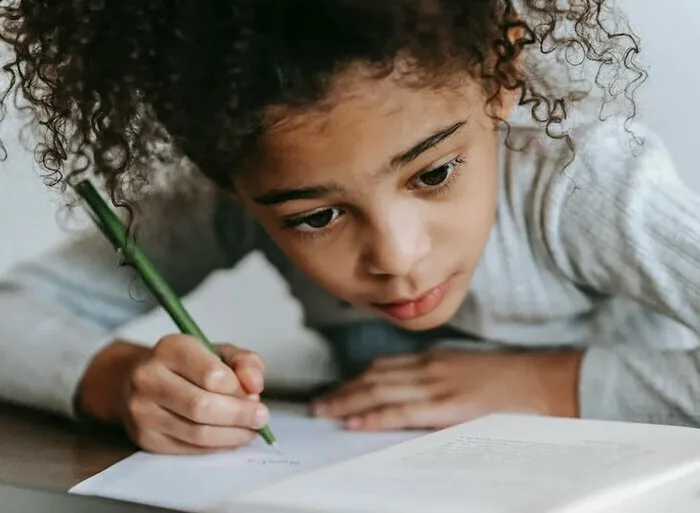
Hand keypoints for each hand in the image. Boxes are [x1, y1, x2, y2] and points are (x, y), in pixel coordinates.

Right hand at [78, 335, 269, 453]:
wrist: (138, 379)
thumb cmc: (187, 365)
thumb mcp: (220, 352)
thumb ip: (245, 363)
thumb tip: (255, 386)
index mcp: (171, 348)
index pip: (211, 374)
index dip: (238, 390)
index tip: (255, 396)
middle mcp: (149, 377)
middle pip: (202, 406)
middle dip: (239, 416)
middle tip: (261, 419)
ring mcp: (142, 410)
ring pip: (196, 432)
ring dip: (231, 435)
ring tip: (250, 431)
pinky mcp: (145, 437)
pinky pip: (188, 448)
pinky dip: (215, 447)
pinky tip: (229, 438)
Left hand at [310, 348, 581, 430]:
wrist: (542, 381)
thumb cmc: (509, 379)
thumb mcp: (466, 370)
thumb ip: (438, 376)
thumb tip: (413, 391)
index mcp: (434, 359)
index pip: (384, 366)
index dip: (356, 378)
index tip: (337, 388)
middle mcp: (429, 368)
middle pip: (375, 378)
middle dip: (344, 391)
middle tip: (318, 403)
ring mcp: (437, 385)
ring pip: (380, 392)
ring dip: (349, 403)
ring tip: (325, 412)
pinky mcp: (447, 406)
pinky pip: (402, 411)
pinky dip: (374, 417)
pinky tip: (356, 422)